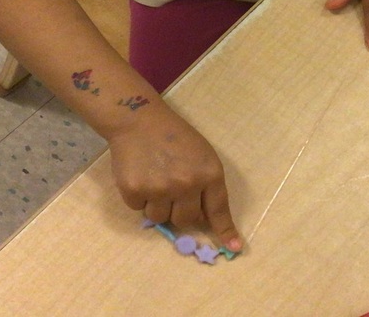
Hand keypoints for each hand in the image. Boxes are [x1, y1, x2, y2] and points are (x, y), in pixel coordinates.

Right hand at [107, 106, 242, 252]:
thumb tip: (204, 219)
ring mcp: (160, 189)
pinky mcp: (135, 191)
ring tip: (154, 177)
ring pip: (160, 218)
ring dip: (157, 204)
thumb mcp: (201, 155)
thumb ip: (206, 184)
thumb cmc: (175, 137)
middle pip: (186, 220)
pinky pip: (138, 209)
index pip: (218, 209)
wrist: (139, 120)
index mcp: (208, 173)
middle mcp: (187, 184)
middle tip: (171, 188)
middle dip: (179, 210)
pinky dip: (139, 197)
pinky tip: (140, 174)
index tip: (233, 246)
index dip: (224, 230)